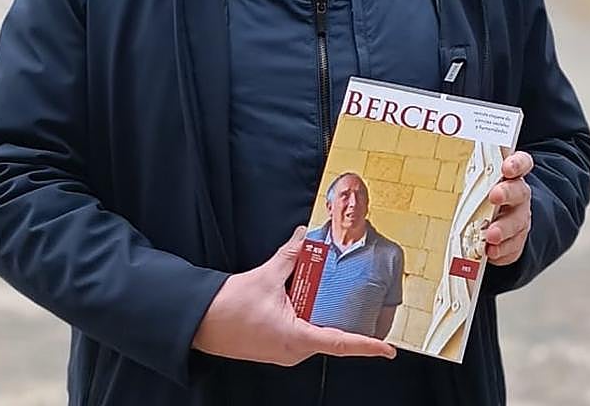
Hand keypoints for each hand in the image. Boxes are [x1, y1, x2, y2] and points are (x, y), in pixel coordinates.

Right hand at [192, 226, 396, 365]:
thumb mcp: (266, 276)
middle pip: (331, 334)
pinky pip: (302, 332)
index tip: (387, 348)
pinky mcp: (277, 347)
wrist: (202, 322)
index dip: (367, 345)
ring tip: (326, 290)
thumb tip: (305, 237)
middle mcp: (294, 350)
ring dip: (322, 313)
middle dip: (344, 316)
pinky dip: (308, 316)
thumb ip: (290, 255)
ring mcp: (285, 351)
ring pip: (316, 332)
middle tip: (357, 297)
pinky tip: (305, 298)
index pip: (341, 343)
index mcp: (296, 338)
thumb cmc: (229, 309)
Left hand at [484, 151, 533, 265]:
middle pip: (519, 192)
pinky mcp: (516, 240)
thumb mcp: (479, 178)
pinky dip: (501, 250)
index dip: (516, 164)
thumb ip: (473, 169)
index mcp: (512, 176)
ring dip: (503, 228)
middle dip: (507, 193)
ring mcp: (520, 218)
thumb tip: (443, 147)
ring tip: (491, 235)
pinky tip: (490, 251)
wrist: (501, 219)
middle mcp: (519, 196)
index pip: (521, 163)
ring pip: (518, 222)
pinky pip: (513, 246)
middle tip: (494, 196)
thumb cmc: (484, 194)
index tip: (506, 166)